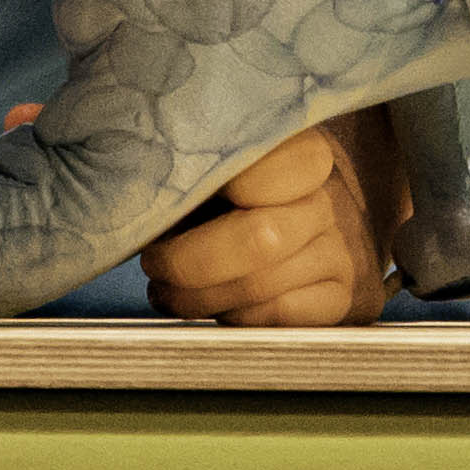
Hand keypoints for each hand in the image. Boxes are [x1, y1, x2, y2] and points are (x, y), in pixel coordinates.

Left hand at [136, 116, 399, 327]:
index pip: (271, 163)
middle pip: (260, 239)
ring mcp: (340, 250)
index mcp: (296, 151)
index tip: (175, 197)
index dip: (221, 183)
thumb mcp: (221, 169)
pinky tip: (211, 306)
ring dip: (198, 299)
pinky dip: (234, 318)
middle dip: (189, 263)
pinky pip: (279, 317)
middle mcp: (325, 198)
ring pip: (262, 287)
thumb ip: (191, 172)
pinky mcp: (343, 296)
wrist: (315, 229)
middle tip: (154, 264)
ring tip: (167, 291)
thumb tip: (126, 190)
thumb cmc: (240, 198)